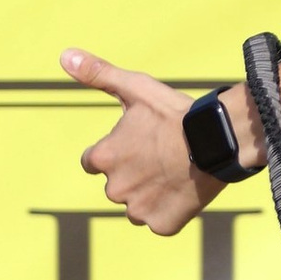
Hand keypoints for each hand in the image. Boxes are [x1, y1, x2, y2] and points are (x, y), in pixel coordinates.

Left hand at [66, 48, 221, 229]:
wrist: (217, 139)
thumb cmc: (174, 112)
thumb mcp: (134, 87)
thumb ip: (97, 73)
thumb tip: (63, 54)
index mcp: (103, 158)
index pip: (93, 162)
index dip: (115, 152)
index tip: (137, 144)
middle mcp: (114, 189)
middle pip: (117, 185)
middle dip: (134, 174)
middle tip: (162, 157)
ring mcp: (138, 211)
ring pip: (138, 206)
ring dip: (150, 194)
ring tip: (175, 173)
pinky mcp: (162, 225)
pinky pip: (161, 222)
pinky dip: (170, 211)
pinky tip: (185, 191)